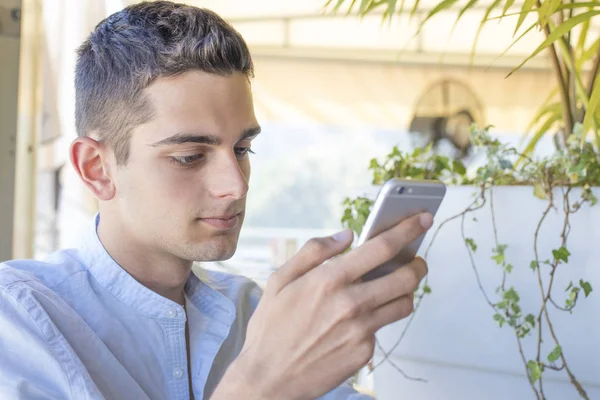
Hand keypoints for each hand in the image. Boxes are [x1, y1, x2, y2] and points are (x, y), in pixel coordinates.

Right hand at [212, 213, 432, 399]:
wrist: (268, 378)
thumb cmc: (271, 327)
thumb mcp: (281, 279)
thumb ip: (314, 251)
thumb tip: (346, 235)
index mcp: (330, 279)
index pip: (382, 247)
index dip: (408, 229)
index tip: (423, 219)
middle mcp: (351, 304)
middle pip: (406, 277)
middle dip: (417, 264)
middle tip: (415, 260)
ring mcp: (360, 330)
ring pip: (403, 304)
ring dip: (404, 292)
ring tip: (391, 288)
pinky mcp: (364, 352)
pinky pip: (382, 329)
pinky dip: (376, 319)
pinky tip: (357, 320)